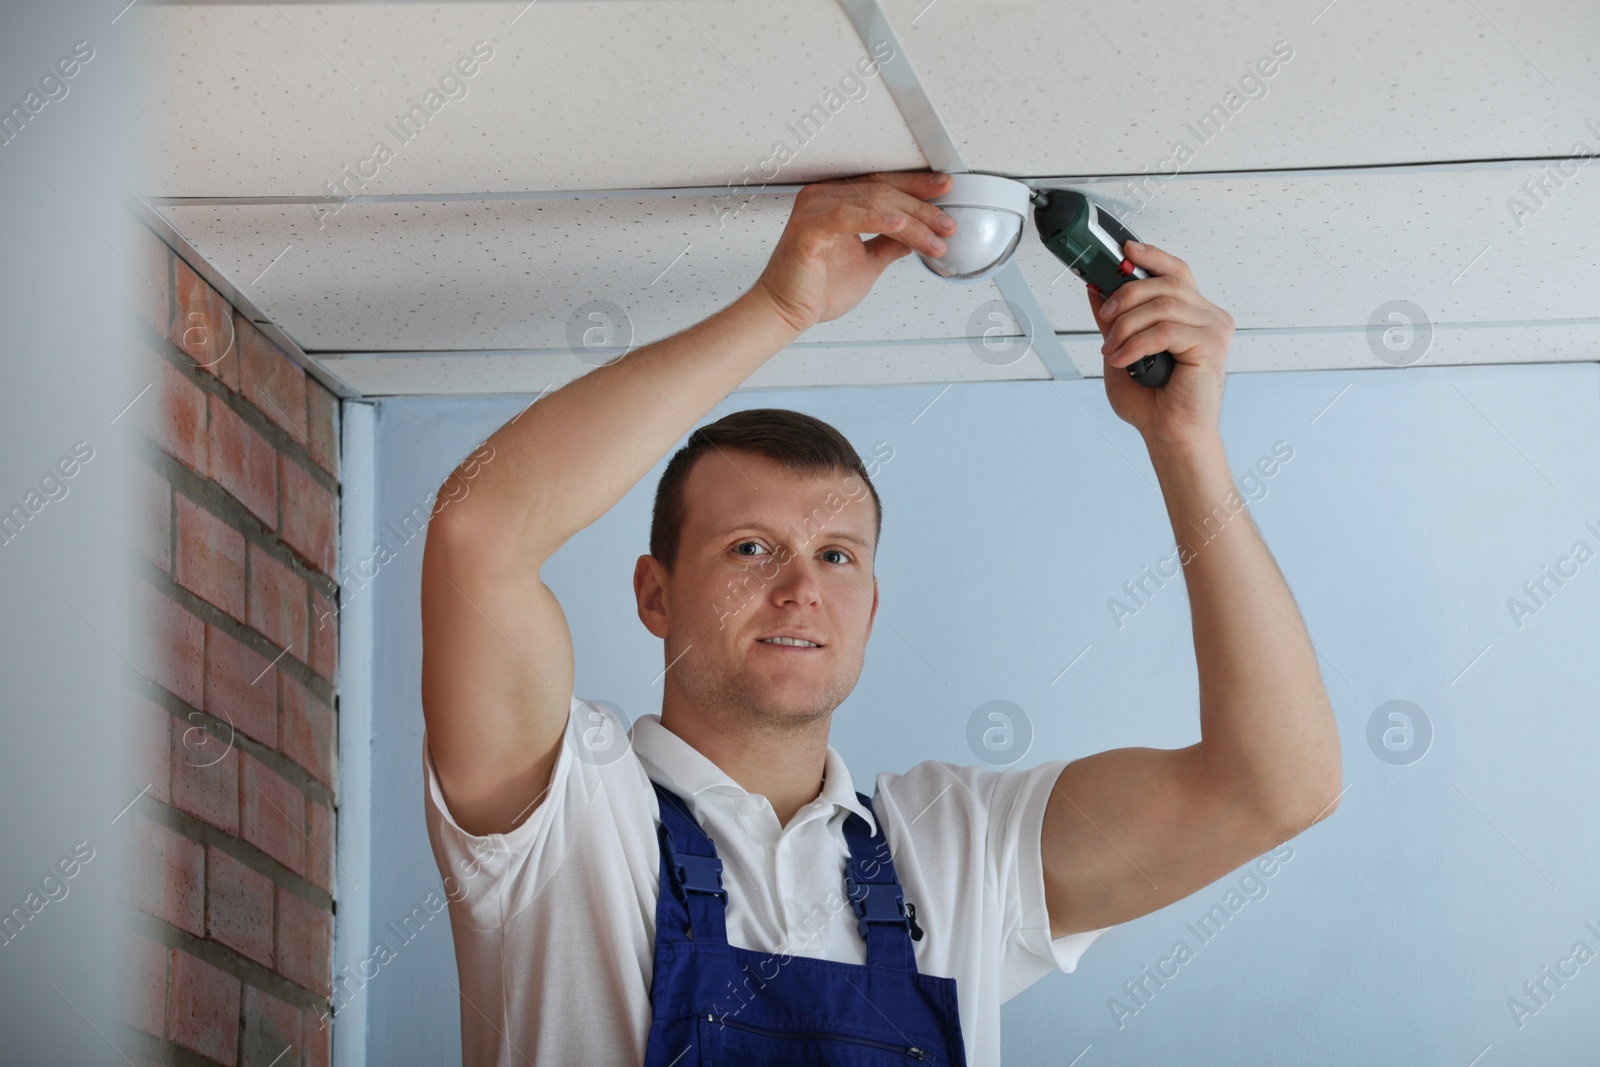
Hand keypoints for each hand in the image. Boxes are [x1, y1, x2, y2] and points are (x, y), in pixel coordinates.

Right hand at [749, 170, 958, 333]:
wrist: (785, 312)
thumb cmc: (815, 289)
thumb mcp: (868, 262)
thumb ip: (890, 244)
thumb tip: (916, 235)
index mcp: (836, 201)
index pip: (883, 185)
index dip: (917, 187)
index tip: (945, 192)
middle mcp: (824, 198)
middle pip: (883, 191)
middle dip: (922, 207)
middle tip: (947, 223)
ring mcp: (815, 210)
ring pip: (873, 203)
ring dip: (911, 220)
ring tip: (935, 236)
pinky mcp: (809, 229)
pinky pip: (848, 217)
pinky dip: (877, 219)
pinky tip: (900, 224)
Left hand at [1087, 242, 1233, 447]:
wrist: (1170, 434)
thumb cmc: (1153, 400)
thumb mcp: (1121, 349)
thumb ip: (1113, 320)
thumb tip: (1095, 289)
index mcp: (1192, 313)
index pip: (1175, 271)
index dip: (1150, 256)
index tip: (1124, 250)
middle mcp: (1208, 316)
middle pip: (1165, 283)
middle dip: (1125, 295)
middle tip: (1104, 316)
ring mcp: (1213, 329)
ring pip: (1162, 305)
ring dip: (1126, 326)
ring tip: (1111, 349)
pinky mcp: (1211, 345)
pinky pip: (1166, 331)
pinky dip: (1136, 343)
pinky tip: (1123, 359)